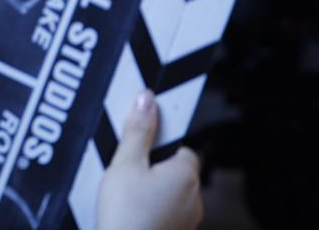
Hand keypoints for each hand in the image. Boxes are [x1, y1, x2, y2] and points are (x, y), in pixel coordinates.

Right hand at [97, 89, 202, 229]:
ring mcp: (186, 222)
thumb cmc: (127, 214)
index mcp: (186, 176)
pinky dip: (150, 210)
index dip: (161, 145)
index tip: (141, 145)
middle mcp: (194, 200)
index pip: (184, 149)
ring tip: (124, 193)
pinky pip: (165, 213)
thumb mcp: (125, 163)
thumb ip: (137, 131)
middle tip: (126, 170)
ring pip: (170, 195)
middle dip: (153, 169)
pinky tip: (129, 211)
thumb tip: (147, 100)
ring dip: (151, 191)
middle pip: (176, 172)